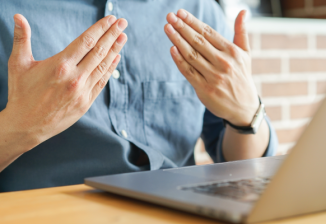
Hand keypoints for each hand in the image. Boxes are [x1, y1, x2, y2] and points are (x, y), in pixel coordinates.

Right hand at [3, 14, 127, 148]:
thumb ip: (21, 39)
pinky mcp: (86, 103)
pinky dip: (110, 69)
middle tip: (123, 23)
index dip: (100, 28)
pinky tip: (116, 58)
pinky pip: (102, 82)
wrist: (26, 126)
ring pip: (103, 66)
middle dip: (112, 35)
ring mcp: (82, 91)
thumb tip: (18, 16)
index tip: (110, 19)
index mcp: (60, 65)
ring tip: (123, 37)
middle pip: (99, 51)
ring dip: (115, 50)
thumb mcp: (18, 64)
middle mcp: (74, 77)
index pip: (86, 41)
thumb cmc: (21, 94)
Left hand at [164, 10, 258, 125]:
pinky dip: (179, 60)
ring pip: (191, 55)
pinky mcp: (204, 89)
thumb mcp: (246, 54)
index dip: (193, 22)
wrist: (243, 107)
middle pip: (198, 41)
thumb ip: (241, 32)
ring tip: (167, 28)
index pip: (209, 32)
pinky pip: (189, 72)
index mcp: (232, 52)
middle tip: (170, 17)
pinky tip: (172, 49)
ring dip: (177, 40)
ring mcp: (213, 77)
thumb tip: (243, 11)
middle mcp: (223, 63)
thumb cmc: (242, 76)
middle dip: (182, 27)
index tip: (180, 13)